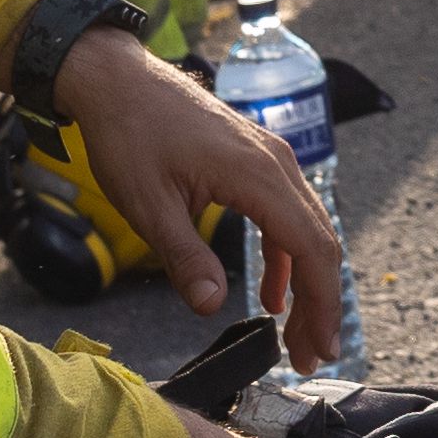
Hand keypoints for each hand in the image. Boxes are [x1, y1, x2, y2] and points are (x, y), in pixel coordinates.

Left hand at [51, 28, 345, 343]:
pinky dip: (286, 256)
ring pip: (308, 229)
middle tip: (312, 358)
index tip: (321, 349)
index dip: (321, 304)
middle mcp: (277, 163)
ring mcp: (270, 157)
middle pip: (320, 242)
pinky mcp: (256, 159)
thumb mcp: (148, 206)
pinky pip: (287, 214)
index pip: (311, 249)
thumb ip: (185, 259)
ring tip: (295, 336)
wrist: (116, 80)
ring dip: (307, 284)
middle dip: (320, 304)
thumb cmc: (128, 136)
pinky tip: (270, 293)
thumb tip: (213, 308)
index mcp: (258, 175)